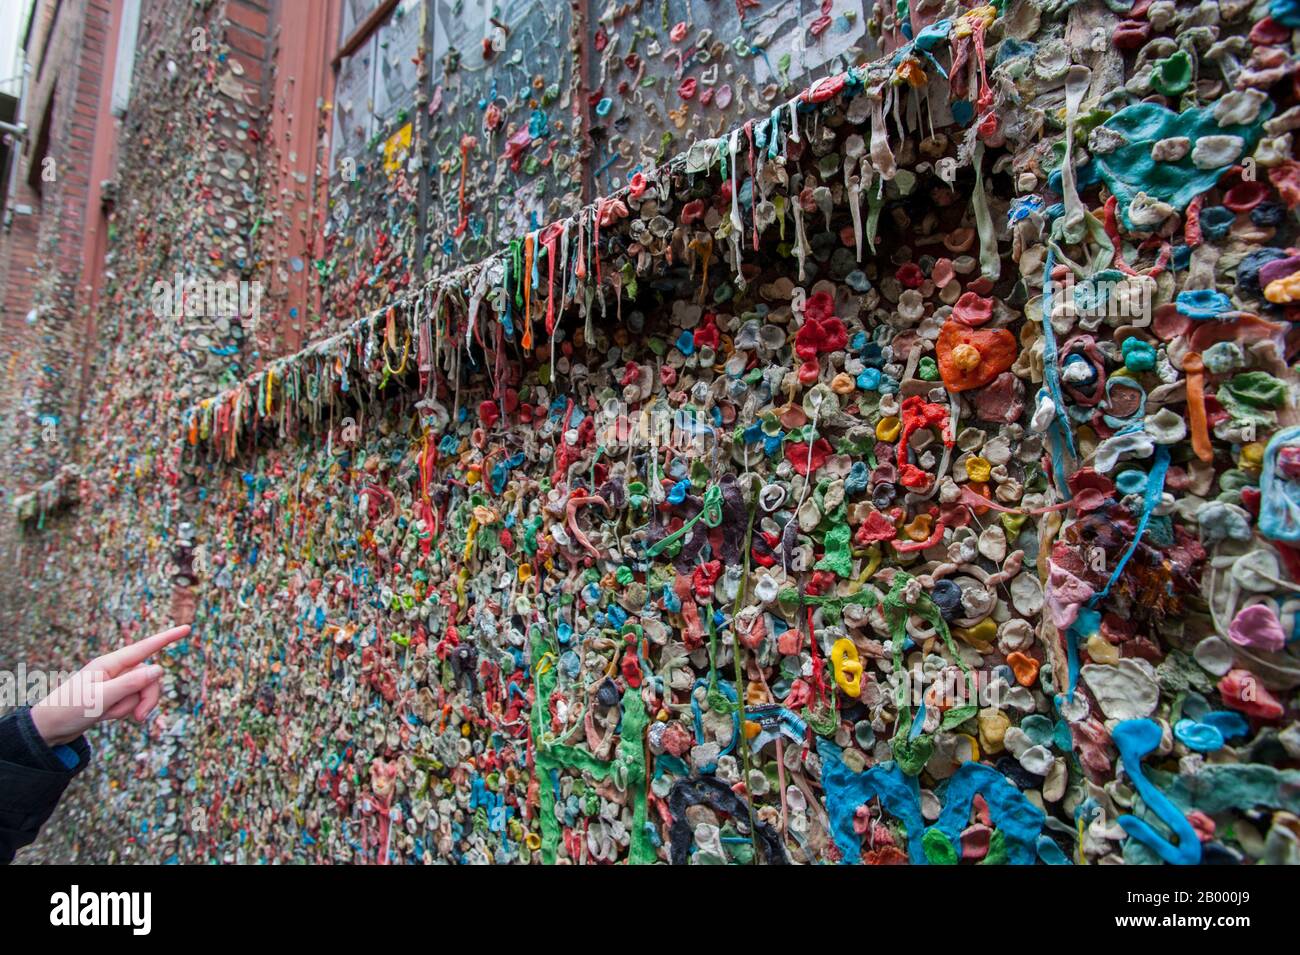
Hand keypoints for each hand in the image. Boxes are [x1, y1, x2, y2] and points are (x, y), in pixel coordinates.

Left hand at [30, 625, 189, 746]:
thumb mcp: (100, 699)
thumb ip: (131, 684)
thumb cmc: (69, 710)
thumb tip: (159, 669)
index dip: (167, 638)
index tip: (188, 628)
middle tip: (138, 718)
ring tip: (111, 716)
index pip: (145, 647)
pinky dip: (125, 711)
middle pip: (149, 678)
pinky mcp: (114, 695)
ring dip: (132, 707)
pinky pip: (133, 701)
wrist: (49, 729)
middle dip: (147, 698)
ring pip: (142, 691)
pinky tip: (108, 716)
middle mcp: (115, 670)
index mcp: (110, 663)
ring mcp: (115, 682)